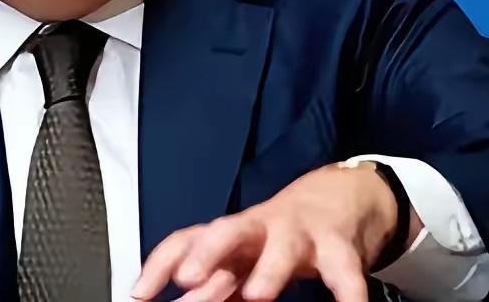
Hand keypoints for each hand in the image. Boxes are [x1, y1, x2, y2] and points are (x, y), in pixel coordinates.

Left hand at [131, 161, 406, 301]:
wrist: (344, 195)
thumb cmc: (284, 234)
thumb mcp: (247, 257)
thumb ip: (217, 282)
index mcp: (234, 235)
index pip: (188, 240)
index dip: (160, 264)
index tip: (139, 293)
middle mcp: (263, 229)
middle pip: (230, 229)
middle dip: (209, 251)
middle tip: (189, 278)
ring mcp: (302, 235)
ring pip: (285, 246)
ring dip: (270, 269)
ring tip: (258, 295)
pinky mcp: (341, 247)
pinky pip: (346, 272)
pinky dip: (349, 295)